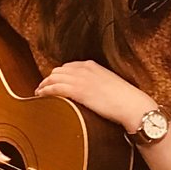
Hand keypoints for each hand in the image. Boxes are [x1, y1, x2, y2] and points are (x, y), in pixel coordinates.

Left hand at [36, 60, 154, 127]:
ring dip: (44, 85)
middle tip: (43, 88)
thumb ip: (97, 82)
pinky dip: (45, 91)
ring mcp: (80, 79)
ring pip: (53, 78)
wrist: (131, 104)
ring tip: (39, 93)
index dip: (58, 75)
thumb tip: (90, 91)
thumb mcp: (109, 83)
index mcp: (92, 65)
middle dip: (49, 79)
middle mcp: (84, 69)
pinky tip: (41, 95)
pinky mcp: (77, 90)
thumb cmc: (124, 98)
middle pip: (58, 71)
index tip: (54, 82)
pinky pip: (54, 88)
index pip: (68, 66)